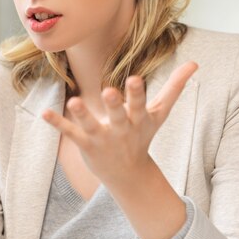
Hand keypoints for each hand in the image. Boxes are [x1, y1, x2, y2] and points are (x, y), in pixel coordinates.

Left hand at [42, 60, 197, 186]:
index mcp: (139, 120)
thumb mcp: (160, 113)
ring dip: (82, 114)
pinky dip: (58, 123)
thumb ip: (174, 87)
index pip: (140, 105)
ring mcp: (102, 138)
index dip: (136, 93)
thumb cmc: (143, 135)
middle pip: (118, 116)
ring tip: (73, 102)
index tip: (134, 79)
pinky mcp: (86, 145)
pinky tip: (44, 114)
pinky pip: (71, 133)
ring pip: (91, 125)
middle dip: (115, 105)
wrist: (129, 174)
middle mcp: (121, 129)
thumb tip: (194, 63)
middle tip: (109, 91)